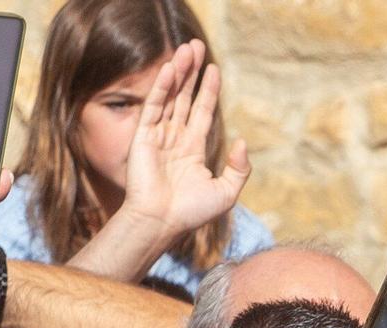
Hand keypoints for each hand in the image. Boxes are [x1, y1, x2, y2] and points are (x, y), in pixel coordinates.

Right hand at [111, 40, 251, 249]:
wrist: (162, 222)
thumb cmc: (193, 212)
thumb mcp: (227, 192)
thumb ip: (239, 168)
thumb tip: (242, 141)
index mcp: (193, 149)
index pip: (203, 112)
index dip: (209, 91)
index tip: (215, 70)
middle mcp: (176, 139)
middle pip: (186, 98)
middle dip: (192, 73)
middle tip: (197, 46)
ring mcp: (159, 136)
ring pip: (171, 96)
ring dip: (179, 73)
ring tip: (187, 49)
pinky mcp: (144, 136)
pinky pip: (154, 105)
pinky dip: (162, 87)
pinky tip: (171, 69)